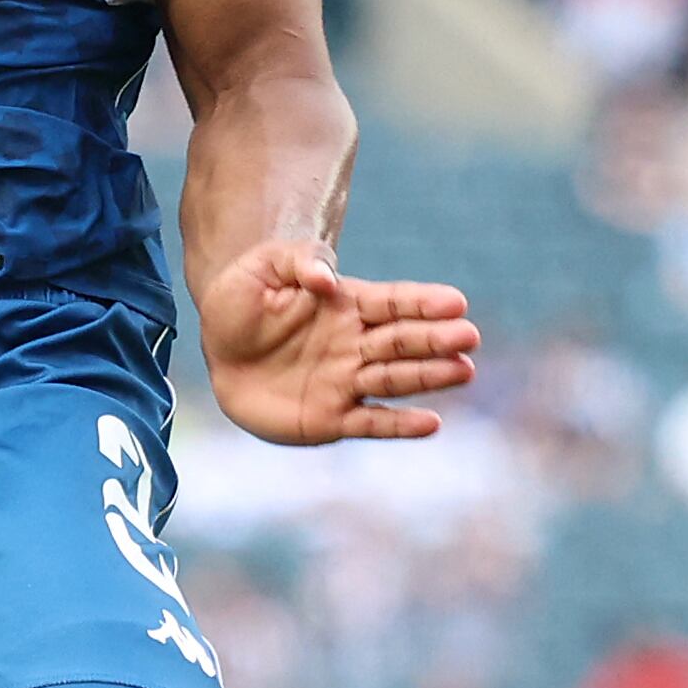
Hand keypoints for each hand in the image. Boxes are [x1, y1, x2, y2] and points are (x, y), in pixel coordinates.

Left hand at [196, 239, 477, 444]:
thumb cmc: (241, 301)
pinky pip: (371, 423)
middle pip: (402, 341)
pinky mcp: (331, 418)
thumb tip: (327, 279)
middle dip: (435, 339)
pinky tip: (432, 424)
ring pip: (394, 379)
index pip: (392, 302)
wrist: (218, 350)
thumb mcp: (262, 268)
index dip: (422, 302)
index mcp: (345, 304)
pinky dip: (401, 425)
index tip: (456, 302)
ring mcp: (346, 381)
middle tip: (469, 336)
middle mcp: (355, 343)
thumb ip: (298, 263)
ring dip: (430, 376)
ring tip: (464, 370)